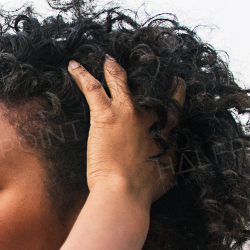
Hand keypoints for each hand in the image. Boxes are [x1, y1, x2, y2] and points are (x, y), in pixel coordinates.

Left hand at [69, 56, 181, 205]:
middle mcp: (150, 116)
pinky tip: (74, 65)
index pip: (172, 106)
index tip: (175, 83)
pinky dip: (83, 75)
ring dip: (113, 68)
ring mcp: (128, 112)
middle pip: (150, 88)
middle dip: (148, 74)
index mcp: (166, 131)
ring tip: (108, 57)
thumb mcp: (168, 173)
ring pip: (120, 81)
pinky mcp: (106, 115)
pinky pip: (93, 88)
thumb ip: (170, 161)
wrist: (125, 191)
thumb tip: (170, 163)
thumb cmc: (145, 190)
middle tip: (146, 61)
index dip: (174, 93)